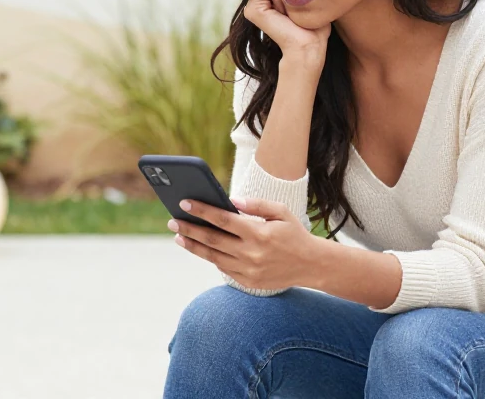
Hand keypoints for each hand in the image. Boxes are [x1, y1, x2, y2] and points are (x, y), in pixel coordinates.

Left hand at [168, 197, 320, 290]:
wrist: (311, 265)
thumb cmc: (294, 234)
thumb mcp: (281, 212)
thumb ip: (256, 204)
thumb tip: (231, 201)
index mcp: (258, 233)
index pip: (222, 219)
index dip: (201, 210)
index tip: (184, 203)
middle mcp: (251, 253)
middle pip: (212, 239)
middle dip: (190, 229)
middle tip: (173, 221)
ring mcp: (248, 270)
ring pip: (213, 257)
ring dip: (194, 246)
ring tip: (179, 236)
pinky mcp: (248, 282)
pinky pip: (223, 269)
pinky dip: (211, 258)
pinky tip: (202, 248)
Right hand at [244, 0, 330, 68]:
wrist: (309, 45)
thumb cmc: (313, 26)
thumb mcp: (306, 0)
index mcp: (267, 0)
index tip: (302, 2)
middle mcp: (257, 2)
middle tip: (296, 8)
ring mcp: (252, 6)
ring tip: (290, 12)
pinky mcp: (251, 10)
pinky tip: (285, 13)